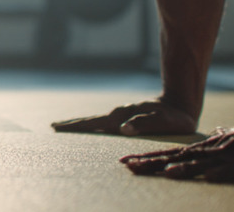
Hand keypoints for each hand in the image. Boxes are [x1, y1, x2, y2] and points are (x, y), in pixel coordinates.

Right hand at [52, 98, 196, 136]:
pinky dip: (93, 125)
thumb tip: (123, 129)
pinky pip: (105, 123)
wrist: (180, 105)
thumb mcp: (163, 122)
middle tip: (53, 127)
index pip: (94, 123)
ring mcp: (121, 115)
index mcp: (122, 117)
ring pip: (96, 121)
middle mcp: (118, 115)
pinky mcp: (126, 118)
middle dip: (72, 124)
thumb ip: (143, 124)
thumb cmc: (174, 118)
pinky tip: (91, 129)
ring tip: (65, 129)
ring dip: (81, 125)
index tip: (57, 127)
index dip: (75, 126)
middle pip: (90, 121)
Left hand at [120, 122, 233, 180]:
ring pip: (208, 163)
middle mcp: (223, 150)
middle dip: (155, 162)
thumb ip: (225, 141)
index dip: (152, 158)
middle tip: (128, 166)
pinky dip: (225, 173)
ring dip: (185, 167)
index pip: (177, 153)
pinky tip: (208, 177)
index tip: (126, 162)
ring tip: (163, 173)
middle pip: (184, 157)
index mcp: (215, 148)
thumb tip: (209, 143)